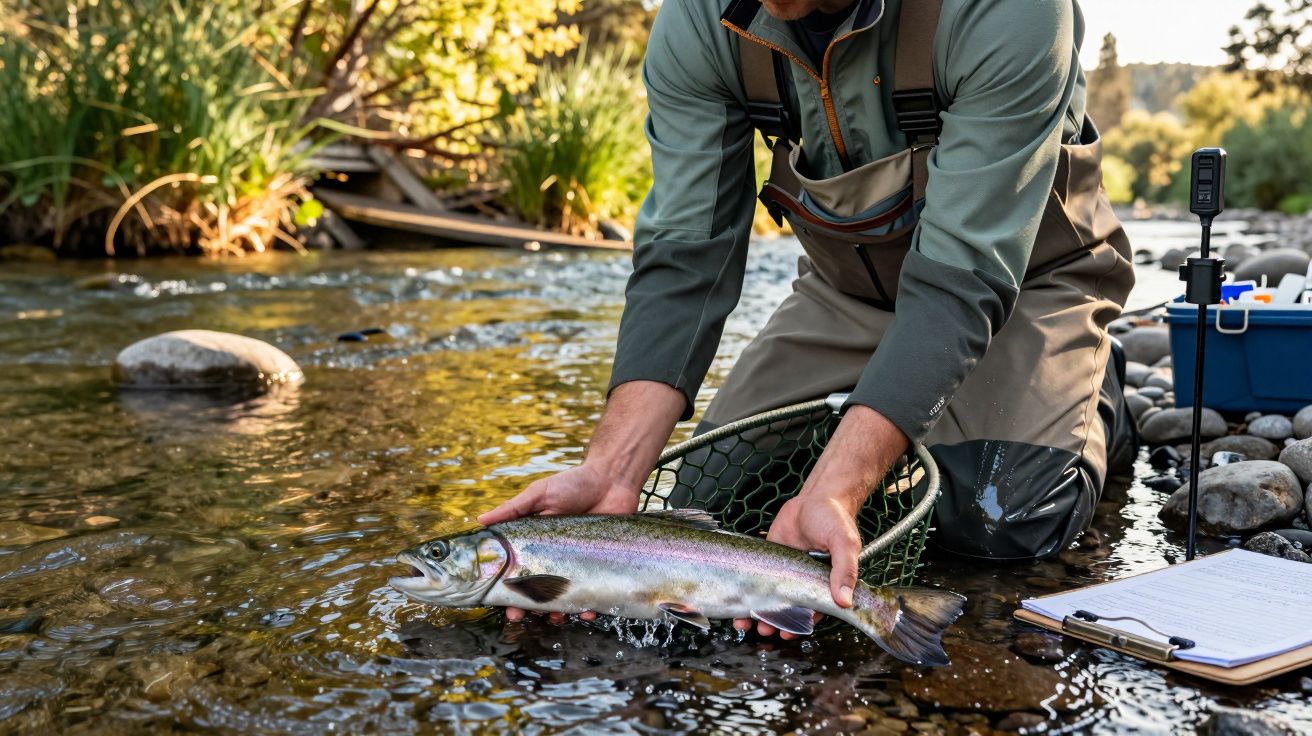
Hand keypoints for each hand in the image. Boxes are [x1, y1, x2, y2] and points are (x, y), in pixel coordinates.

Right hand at [479, 464, 638, 622]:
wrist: (612, 480)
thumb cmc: (573, 484)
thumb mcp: (540, 494)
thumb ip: (513, 508)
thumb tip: (480, 521)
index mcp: (533, 544)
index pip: (514, 573)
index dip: (506, 591)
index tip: (502, 604)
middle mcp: (552, 559)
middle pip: (534, 592)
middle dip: (526, 609)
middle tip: (521, 617)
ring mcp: (575, 566)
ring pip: (562, 600)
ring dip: (556, 614)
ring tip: (556, 617)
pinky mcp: (599, 568)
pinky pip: (592, 594)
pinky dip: (588, 608)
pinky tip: (587, 611)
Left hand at [733, 491, 860, 638]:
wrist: (816, 496)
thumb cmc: (835, 519)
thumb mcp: (844, 544)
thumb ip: (845, 570)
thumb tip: (845, 601)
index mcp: (824, 584)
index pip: (811, 611)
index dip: (799, 625)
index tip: (787, 634)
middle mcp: (803, 581)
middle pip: (788, 610)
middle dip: (775, 623)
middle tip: (764, 631)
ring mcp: (784, 572)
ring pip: (769, 599)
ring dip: (758, 614)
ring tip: (746, 624)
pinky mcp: (769, 560)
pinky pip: (756, 579)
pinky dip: (747, 592)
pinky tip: (737, 600)